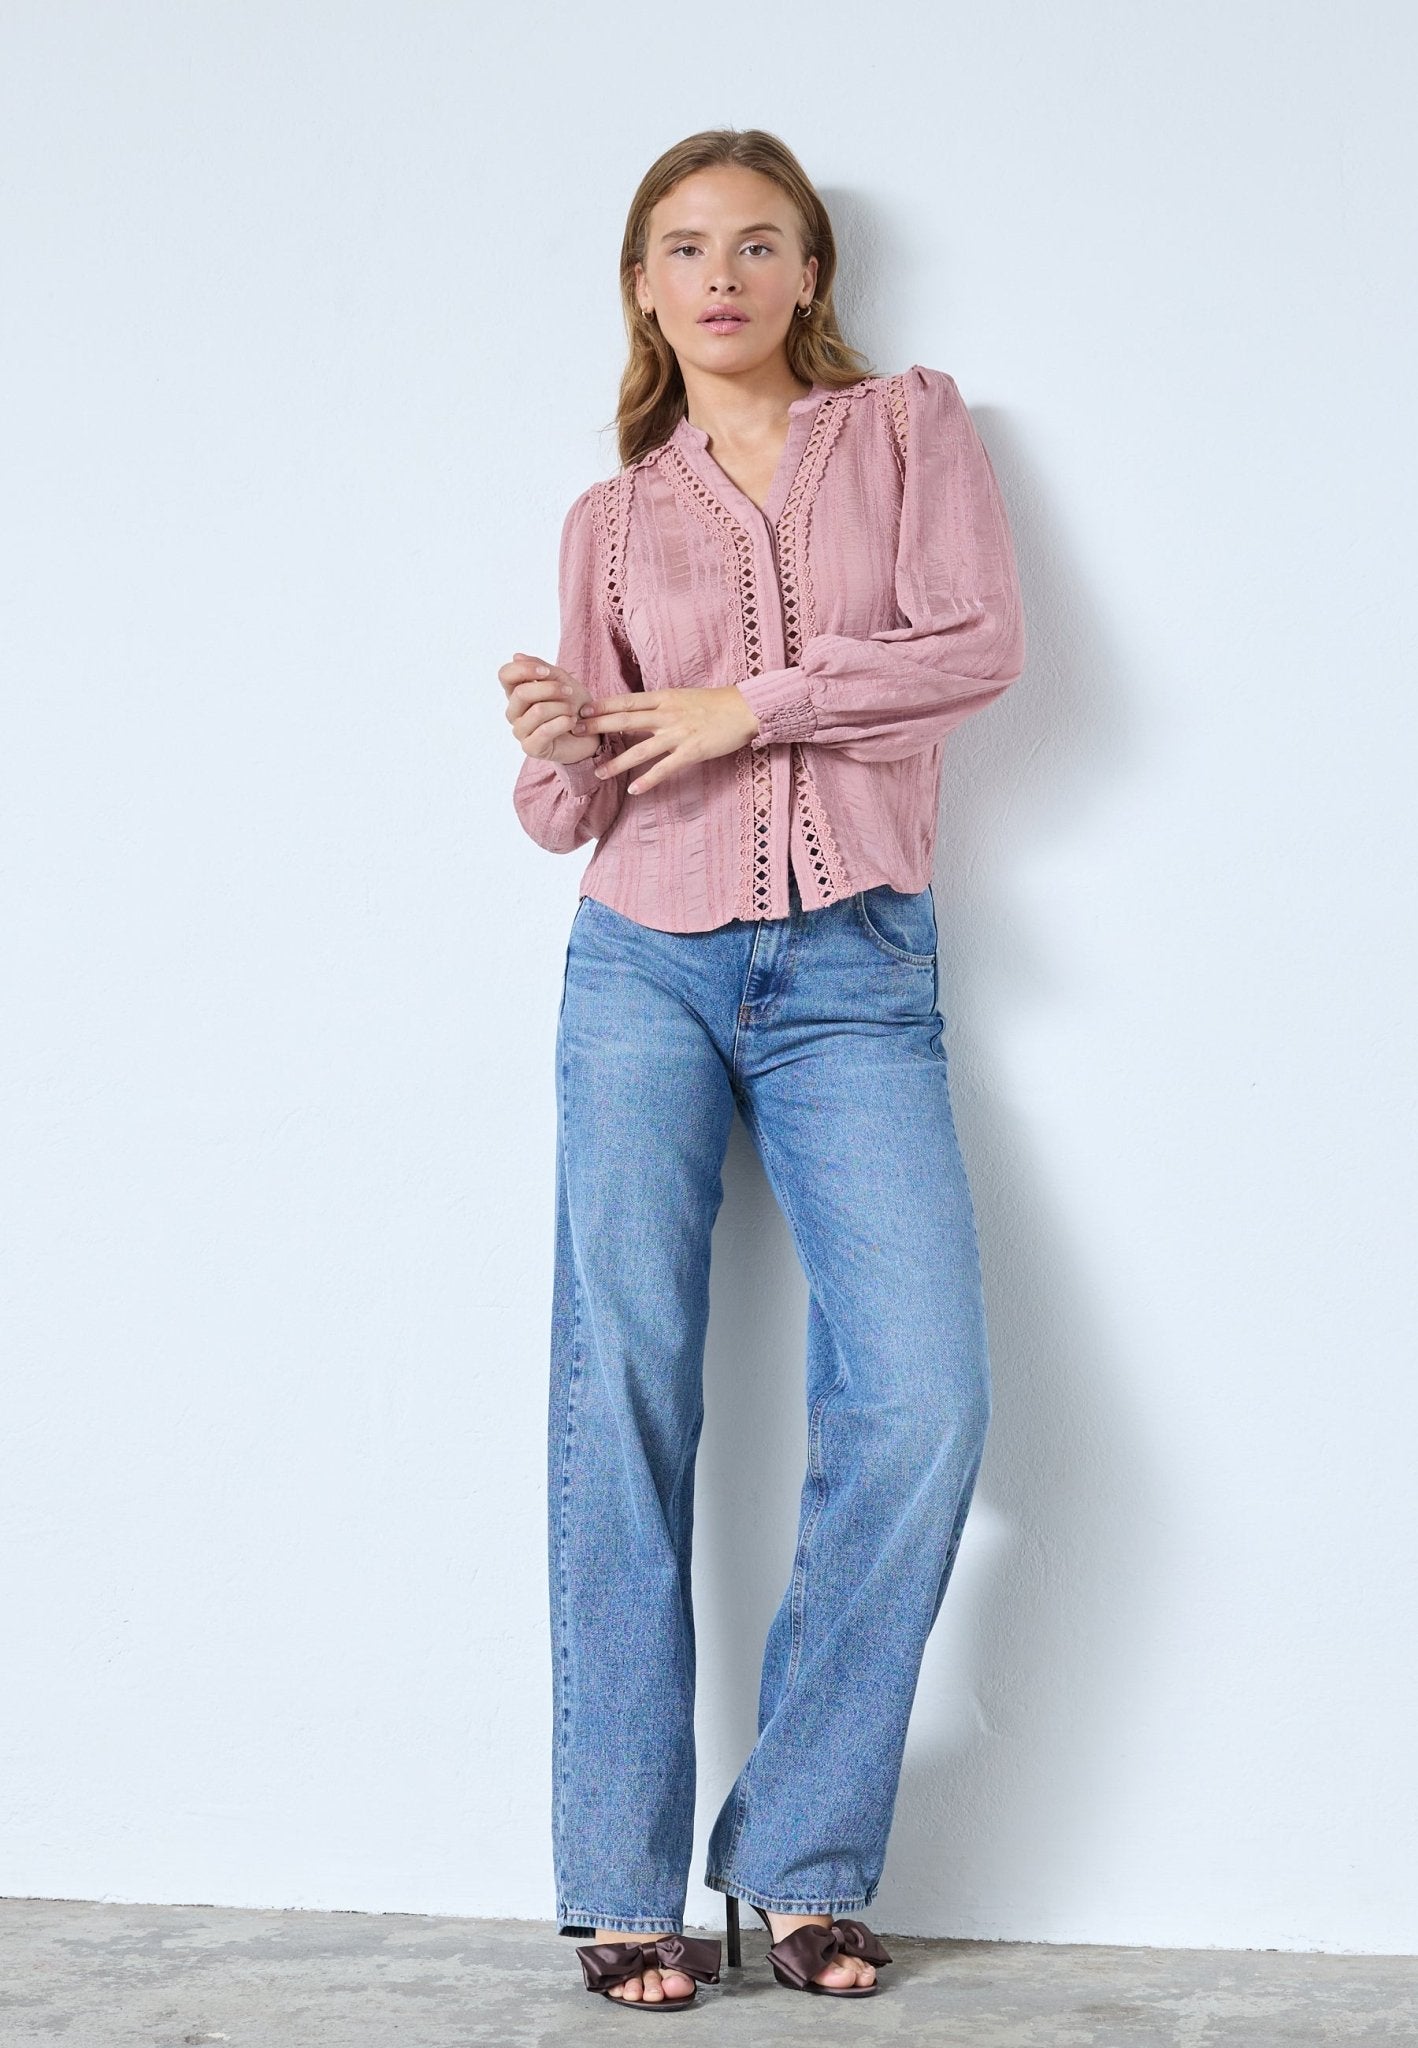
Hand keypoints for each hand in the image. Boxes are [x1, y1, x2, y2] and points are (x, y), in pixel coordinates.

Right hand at [499, 650, 597, 764]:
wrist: (591, 733)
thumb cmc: (575, 706)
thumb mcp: (562, 680)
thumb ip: (542, 669)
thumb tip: (516, 656)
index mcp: (517, 693)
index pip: (505, 675)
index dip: (524, 670)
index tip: (546, 672)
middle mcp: (514, 712)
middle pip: (521, 693)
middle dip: (550, 689)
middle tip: (569, 691)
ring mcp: (521, 731)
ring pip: (537, 711)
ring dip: (561, 707)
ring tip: (573, 711)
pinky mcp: (531, 748)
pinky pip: (544, 731)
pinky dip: (563, 723)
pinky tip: (573, 722)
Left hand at [578, 686, 761, 794]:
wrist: (745, 708)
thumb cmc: (714, 703)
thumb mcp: (682, 697)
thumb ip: (659, 705)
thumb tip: (635, 712)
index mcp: (664, 698)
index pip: (626, 701)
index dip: (602, 706)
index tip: (580, 710)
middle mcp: (667, 714)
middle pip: (626, 721)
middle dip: (599, 727)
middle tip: (575, 733)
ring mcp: (679, 733)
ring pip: (641, 749)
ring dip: (617, 762)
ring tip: (598, 773)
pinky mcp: (692, 751)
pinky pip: (665, 768)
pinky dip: (649, 779)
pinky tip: (635, 790)